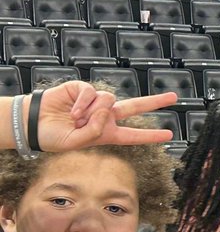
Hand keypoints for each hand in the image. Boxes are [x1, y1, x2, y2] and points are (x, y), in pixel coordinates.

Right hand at [34, 81, 180, 150]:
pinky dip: (83, 103)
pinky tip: (72, 111)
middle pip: (135, 107)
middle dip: (155, 102)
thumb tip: (108, 110)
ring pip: (109, 100)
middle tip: (175, 97)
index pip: (133, 135)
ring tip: (75, 119)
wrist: (33, 123)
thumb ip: (95, 130)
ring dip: (92, 111)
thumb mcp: (77, 142)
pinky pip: (92, 93)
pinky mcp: (83, 89)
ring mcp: (95, 102)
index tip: (169, 135)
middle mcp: (104, 117)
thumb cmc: (54, 137)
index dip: (150, 136)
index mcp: (106, 133)